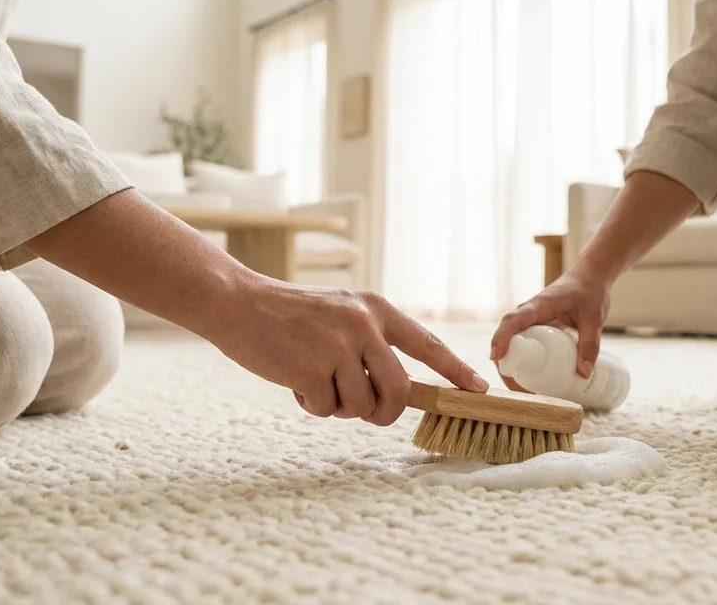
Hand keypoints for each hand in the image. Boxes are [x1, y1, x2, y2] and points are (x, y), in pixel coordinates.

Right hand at [215, 282, 487, 426]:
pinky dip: (312, 405)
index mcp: (375, 309)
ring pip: (362, 405)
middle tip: (365, 412)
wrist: (238, 303)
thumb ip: (369, 344)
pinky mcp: (313, 368)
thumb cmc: (289, 317)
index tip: (478, 390)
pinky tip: (294, 381)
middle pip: (399, 391)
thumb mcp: (340, 316)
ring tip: (315, 381)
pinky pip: (328, 410)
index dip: (455, 371)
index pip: (427, 344)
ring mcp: (339, 346)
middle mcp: (364, 325)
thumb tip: (396, 394)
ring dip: (339, 407)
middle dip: (384, 413)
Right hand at [490, 270, 610, 390]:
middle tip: (514, 389)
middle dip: (504, 362)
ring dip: (511, 363)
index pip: (513, 321)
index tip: (496, 357)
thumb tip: (583, 374)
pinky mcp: (536, 325)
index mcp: (539, 305)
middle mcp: (529, 312)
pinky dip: (521, 359)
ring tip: (522, 390)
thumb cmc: (590, 292)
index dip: (502, 338)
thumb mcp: (594, 318)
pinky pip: (522, 342)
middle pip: (506, 335)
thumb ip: (590, 344)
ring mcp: (531, 319)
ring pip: (512, 340)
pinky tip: (530, 378)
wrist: (590, 277)